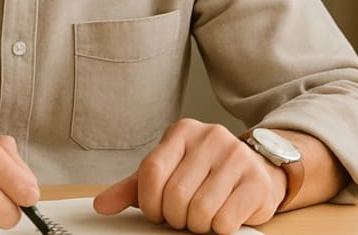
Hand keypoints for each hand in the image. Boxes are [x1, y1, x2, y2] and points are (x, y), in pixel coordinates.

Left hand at [93, 119, 282, 233]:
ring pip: (200, 210)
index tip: (157, 211)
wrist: (255, 173)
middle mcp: (210, 137)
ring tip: (202, 217)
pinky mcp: (256, 181)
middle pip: (175, 194)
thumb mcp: (168, 175)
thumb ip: (133, 188)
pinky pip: (224, 220)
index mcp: (182, 131)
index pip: (152, 171)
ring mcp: (236, 156)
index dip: (150, 202)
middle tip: (183, 216)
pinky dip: (218, 228)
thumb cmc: (204, 176)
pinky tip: (222, 217)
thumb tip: (101, 205)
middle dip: (175, 216)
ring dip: (197, 225)